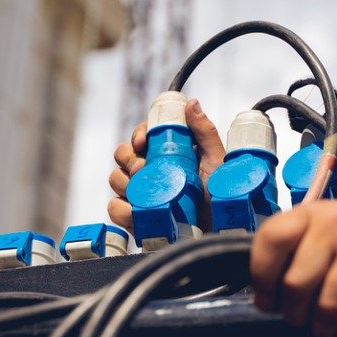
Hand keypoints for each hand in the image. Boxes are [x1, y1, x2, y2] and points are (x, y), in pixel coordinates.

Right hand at [107, 99, 226, 230]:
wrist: (219, 233)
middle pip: (123, 154)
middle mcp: (152, 171)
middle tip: (142, 169)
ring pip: (115, 179)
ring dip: (123, 182)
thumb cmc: (222, 197)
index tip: (142, 142)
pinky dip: (121, 210)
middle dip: (128, 158)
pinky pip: (115, 210)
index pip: (143, 135)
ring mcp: (142, 194)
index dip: (137, 134)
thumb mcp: (217, 162)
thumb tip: (191, 103)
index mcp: (168, 154)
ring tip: (139, 192)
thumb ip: (205, 132)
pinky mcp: (136, 218)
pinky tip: (134, 212)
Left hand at [250, 196, 336, 336]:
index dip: (261, 278)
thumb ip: (307, 248)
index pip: (270, 241)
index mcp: (319, 213)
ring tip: (331, 336)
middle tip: (306, 322)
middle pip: (295, 285)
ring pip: (327, 307)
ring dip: (325, 333)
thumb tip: (270, 291)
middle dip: (296, 316)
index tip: (268, 300)